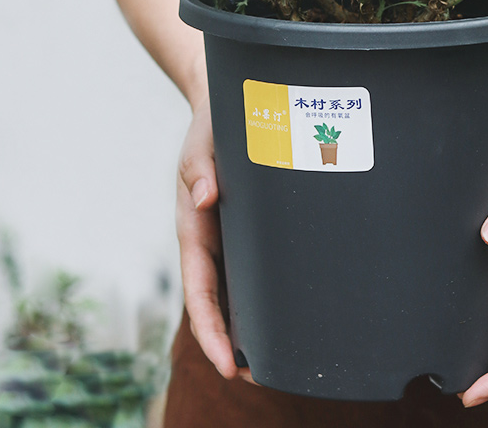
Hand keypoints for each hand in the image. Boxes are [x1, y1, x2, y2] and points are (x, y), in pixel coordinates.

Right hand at [176, 97, 256, 383]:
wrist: (222, 109)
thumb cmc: (208, 132)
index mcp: (195, 231)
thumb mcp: (199, 148)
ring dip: (253, 325)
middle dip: (233, 343)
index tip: (229, 364)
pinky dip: (268, 294)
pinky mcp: (251, 228)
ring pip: (239, 290)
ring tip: (282, 359)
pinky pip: (258, 267)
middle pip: (220, 303)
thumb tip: (205, 198)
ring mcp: (232, 237)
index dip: (211, 330)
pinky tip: (292, 311)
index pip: (200, 291)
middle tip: (260, 377)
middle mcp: (213, 241)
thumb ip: (199, 170)